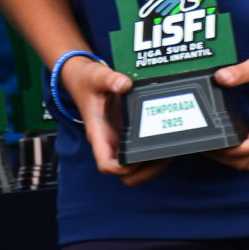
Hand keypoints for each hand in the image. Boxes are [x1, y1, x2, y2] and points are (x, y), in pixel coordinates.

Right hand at [61, 55, 165, 185]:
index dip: (123, 168)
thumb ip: (110, 79)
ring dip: (150, 166)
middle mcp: (108, 141)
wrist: (80, 79)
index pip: (107, 164)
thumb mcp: (97, 76)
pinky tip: (163, 141)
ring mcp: (116, 139)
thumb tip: (125, 84)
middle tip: (163, 157)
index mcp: (99, 133)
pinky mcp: (123, 133)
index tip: (139, 159)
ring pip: (132, 168)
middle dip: (144, 172)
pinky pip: (137, 152)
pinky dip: (150, 153)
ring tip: (168, 152)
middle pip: (123, 173)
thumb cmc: (86, 82)